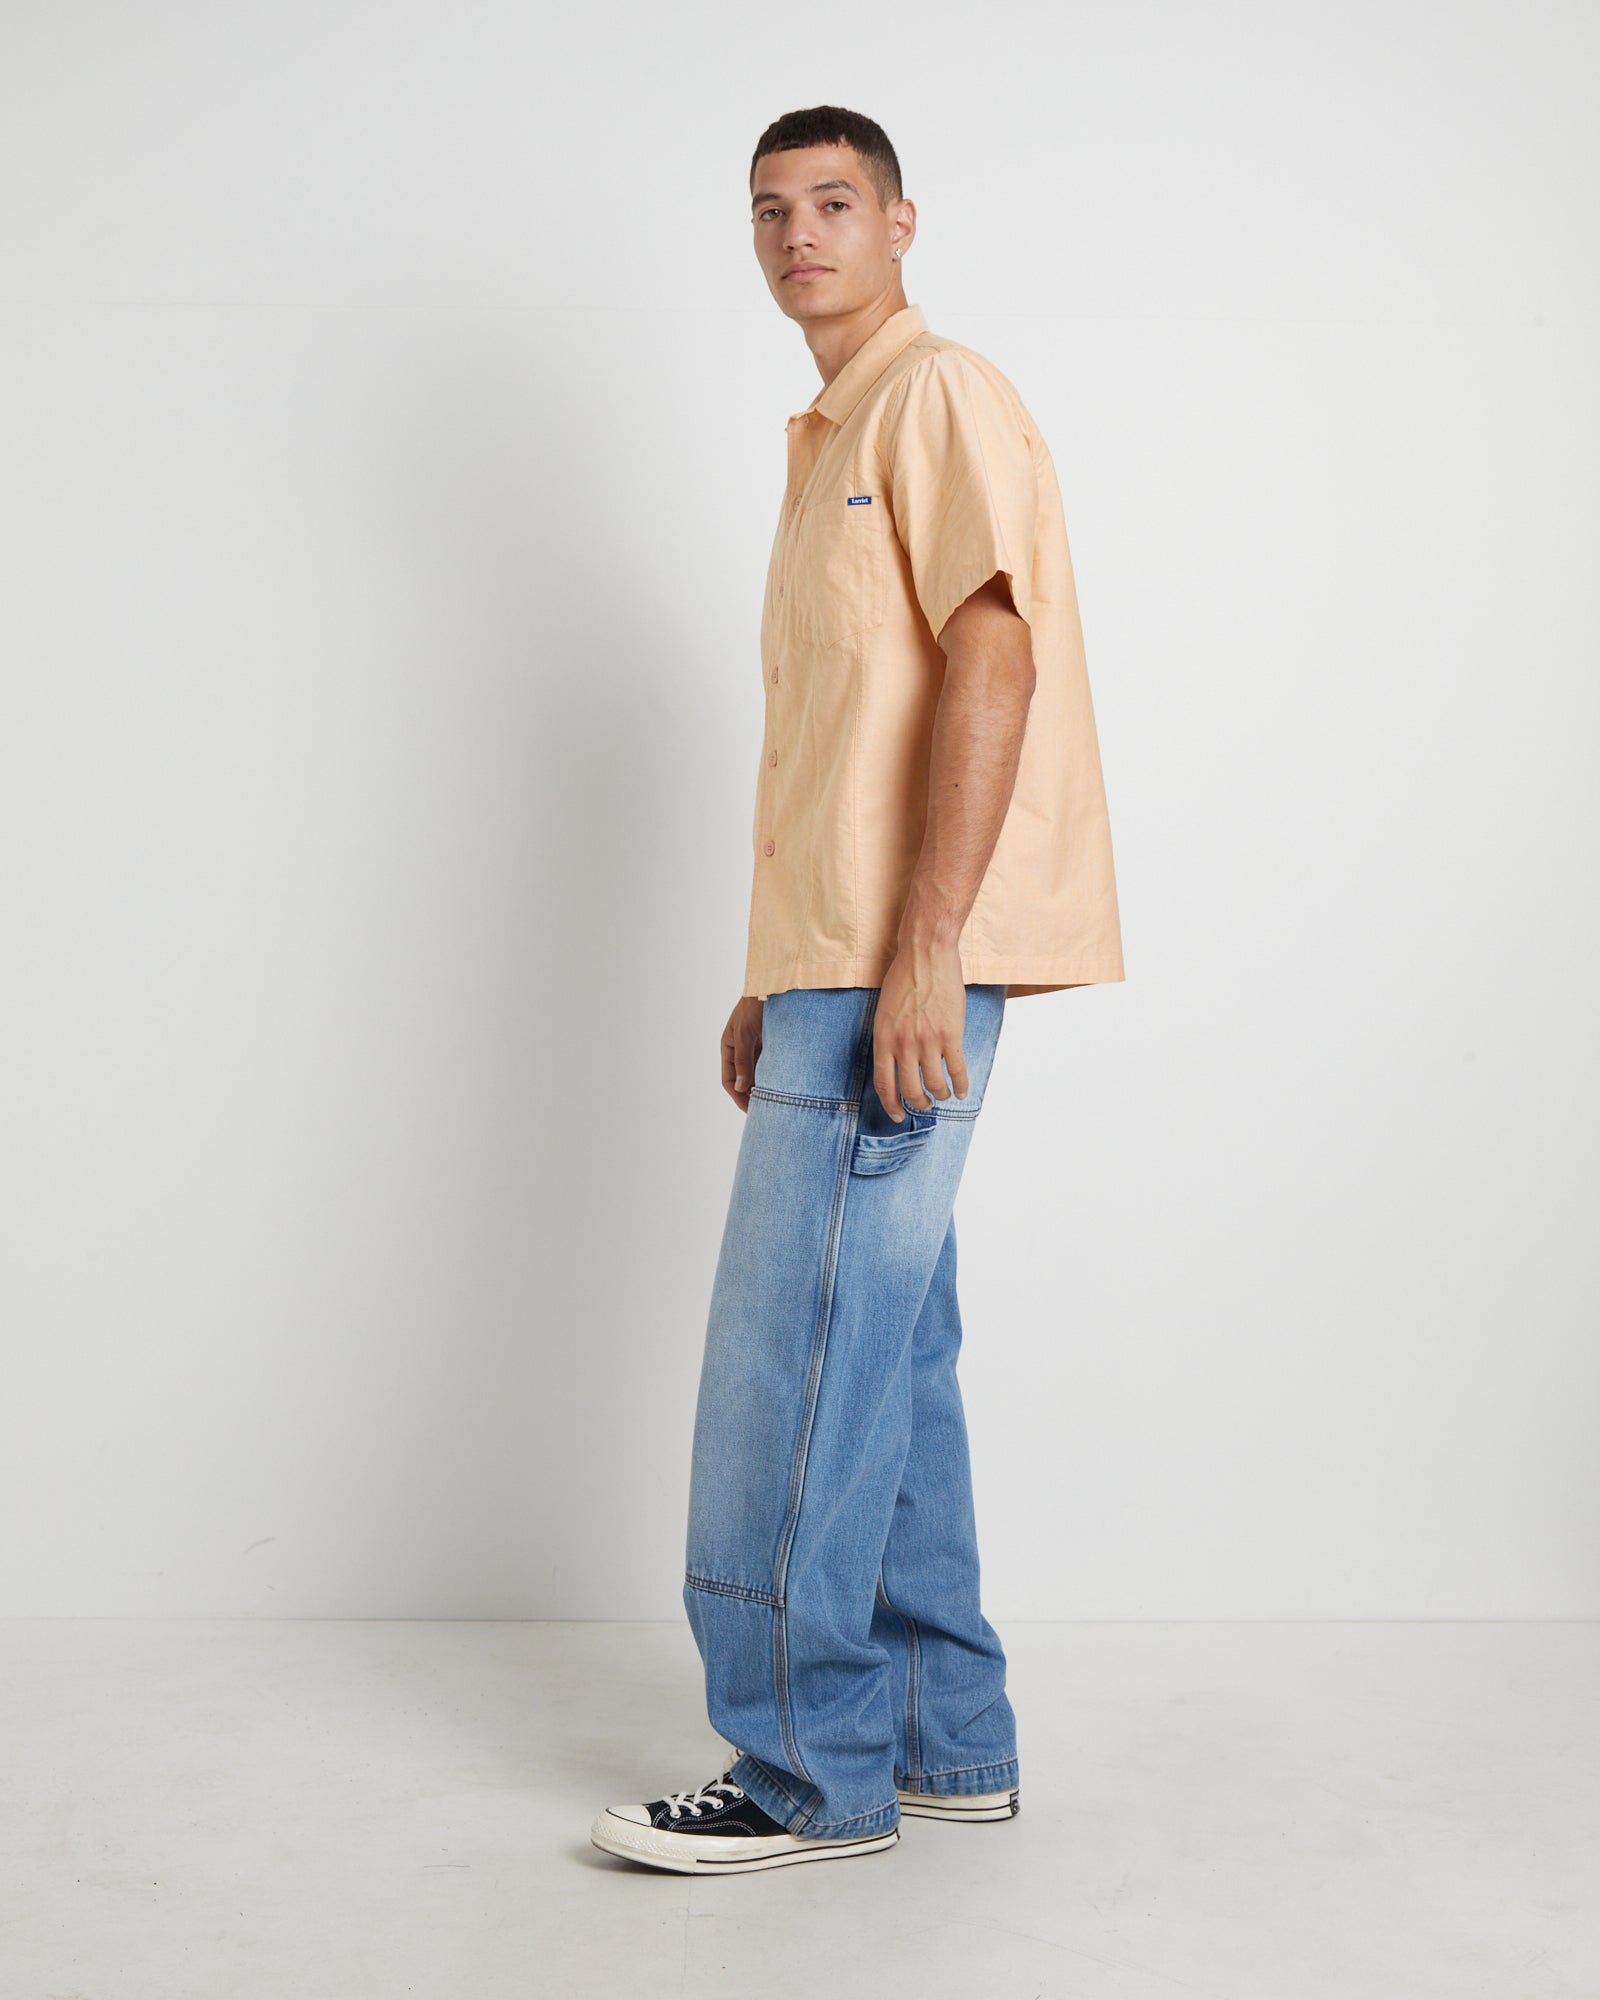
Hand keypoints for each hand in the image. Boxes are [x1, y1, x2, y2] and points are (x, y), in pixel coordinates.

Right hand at [721, 994, 764, 1112]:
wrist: (775, 985)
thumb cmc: (754, 1006)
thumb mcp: (745, 1034)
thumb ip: (742, 1061)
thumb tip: (739, 1087)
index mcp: (728, 1046)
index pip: (728, 1080)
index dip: (737, 1097)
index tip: (750, 1111)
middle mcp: (740, 1049)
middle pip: (742, 1079)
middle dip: (751, 1095)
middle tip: (764, 1112)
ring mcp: (756, 1046)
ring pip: (757, 1073)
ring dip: (763, 1086)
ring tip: (775, 1102)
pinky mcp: (771, 1042)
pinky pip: (770, 1064)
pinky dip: (774, 1075)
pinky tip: (783, 1085)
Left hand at [874, 938, 969, 1119]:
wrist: (926, 954)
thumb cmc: (904, 977)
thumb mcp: (884, 1010)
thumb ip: (888, 1037)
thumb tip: (895, 1061)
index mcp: (883, 1038)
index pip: (884, 1083)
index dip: (891, 1104)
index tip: (897, 1115)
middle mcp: (903, 1044)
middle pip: (910, 1090)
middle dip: (918, 1103)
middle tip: (924, 1105)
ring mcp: (928, 1041)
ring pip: (935, 1084)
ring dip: (940, 1094)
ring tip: (943, 1094)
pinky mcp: (951, 1035)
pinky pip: (957, 1070)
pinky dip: (961, 1085)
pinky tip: (962, 1091)